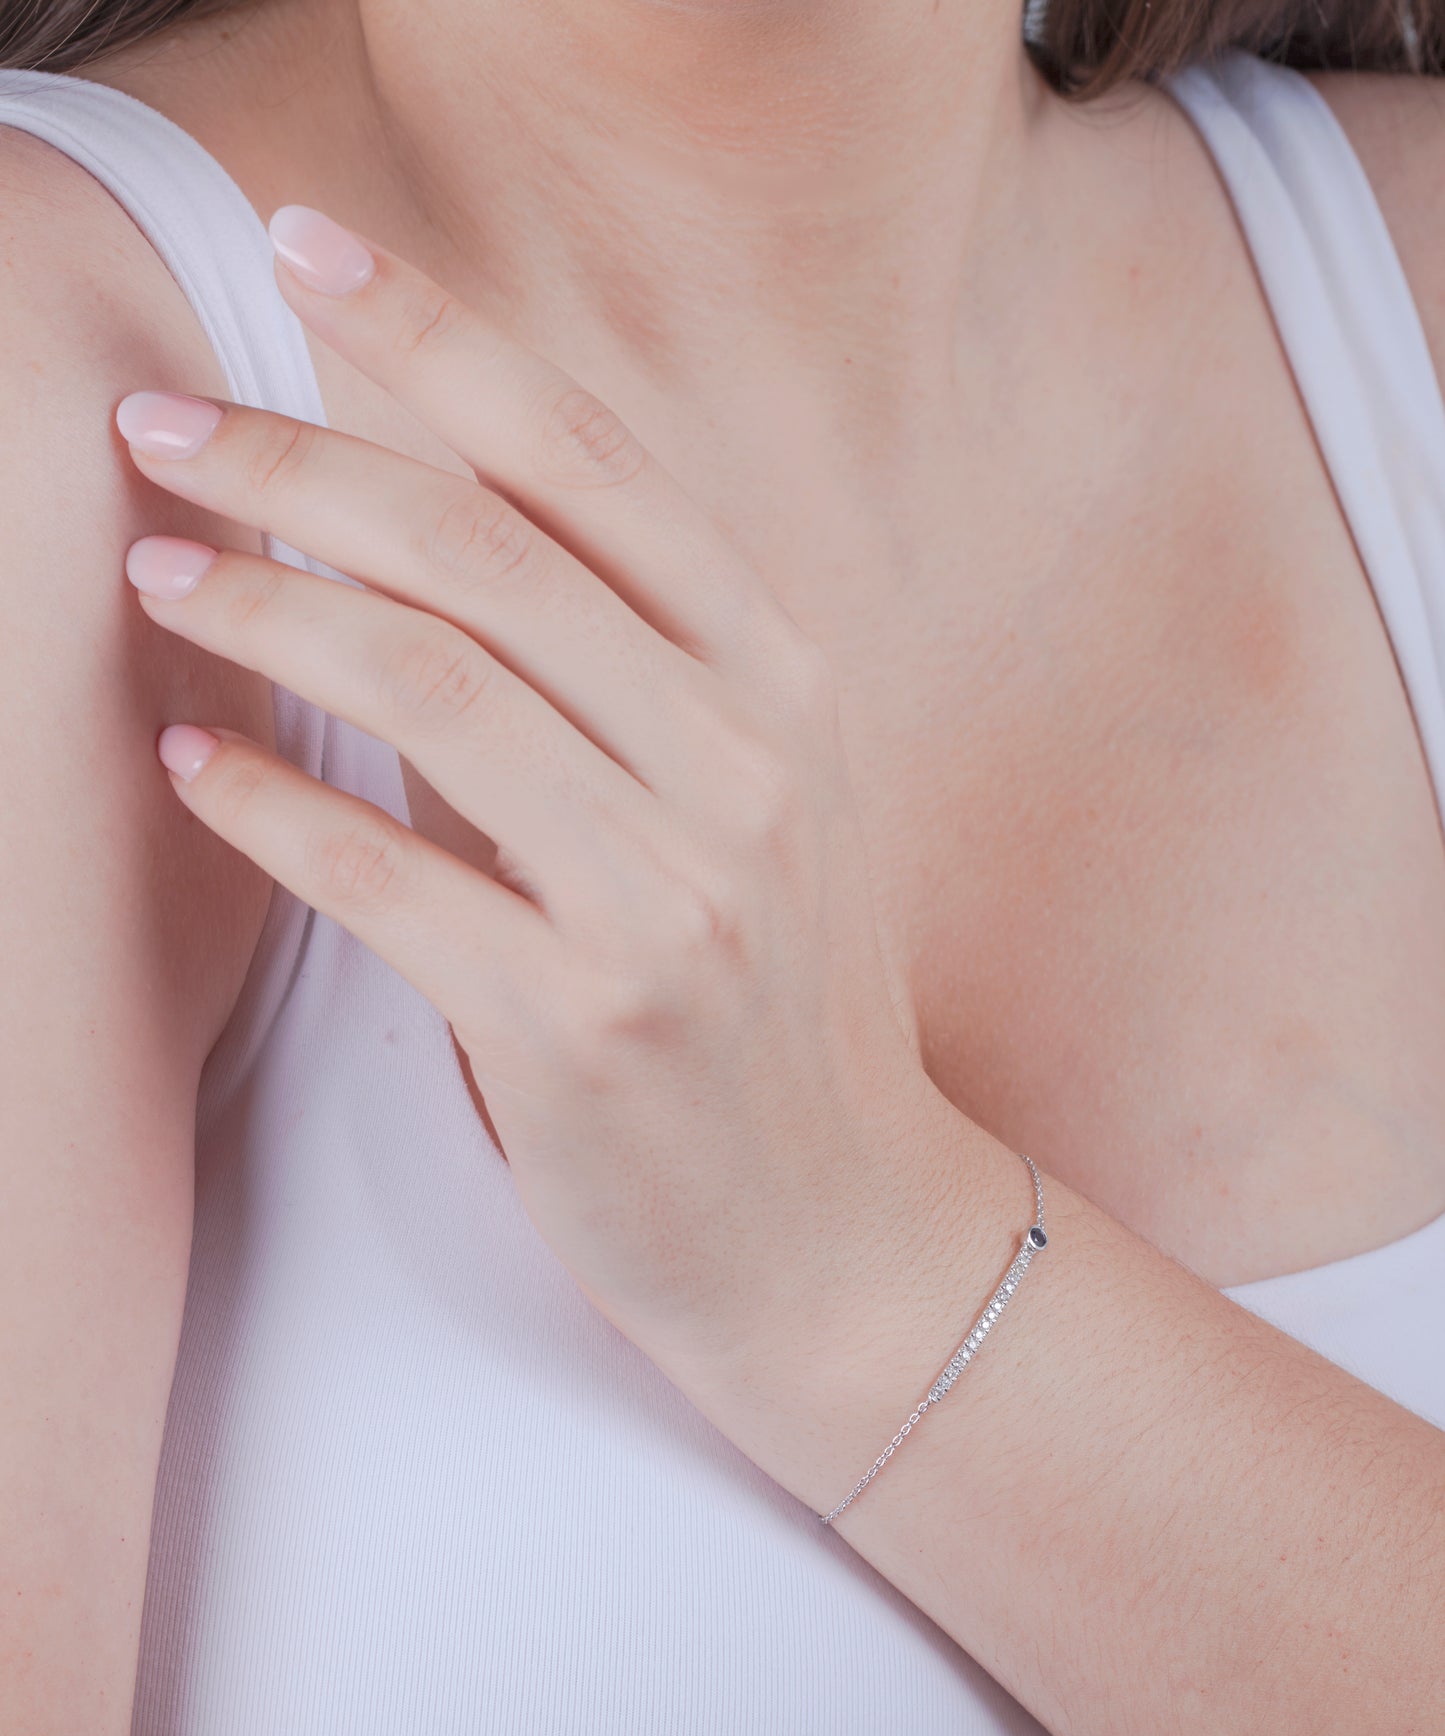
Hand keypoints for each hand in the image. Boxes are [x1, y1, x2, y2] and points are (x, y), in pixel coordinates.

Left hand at [116, 207, 1010, 1489]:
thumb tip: (430, 541)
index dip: (433, 339)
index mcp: (785, 684)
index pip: (590, 464)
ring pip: (427, 685)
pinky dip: (270, 808)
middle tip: (160, 424)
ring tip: (154, 572)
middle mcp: (745, 765)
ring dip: (261, 608)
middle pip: (482, 549)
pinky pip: (388, 878)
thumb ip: (633, 672)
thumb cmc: (774, 1011)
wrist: (842, 1232)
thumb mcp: (757, 806)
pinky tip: (197, 762)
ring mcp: (672, 896)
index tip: (300, 255)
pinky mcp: (583, 1023)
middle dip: (294, 460)